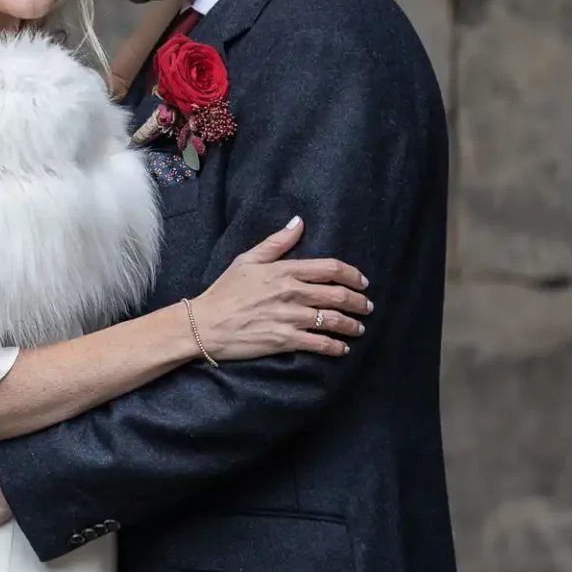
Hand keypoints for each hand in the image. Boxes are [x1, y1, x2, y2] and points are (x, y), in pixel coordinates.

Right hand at [190, 218, 369, 359]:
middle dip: (358, 302)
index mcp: (284, 271)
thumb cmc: (224, 291)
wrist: (204, 324)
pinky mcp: (284, 340)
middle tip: (367, 307)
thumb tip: (298, 222)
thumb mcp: (247, 260)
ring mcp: (289, 317)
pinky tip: (341, 349)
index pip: (329, 269)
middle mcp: (291, 293)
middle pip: (337, 295)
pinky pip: (319, 343)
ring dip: (352, 325)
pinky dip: (335, 347)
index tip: (362, 282)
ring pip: (333, 320)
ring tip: (359, 328)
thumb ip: (276, 242)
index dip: (352, 275)